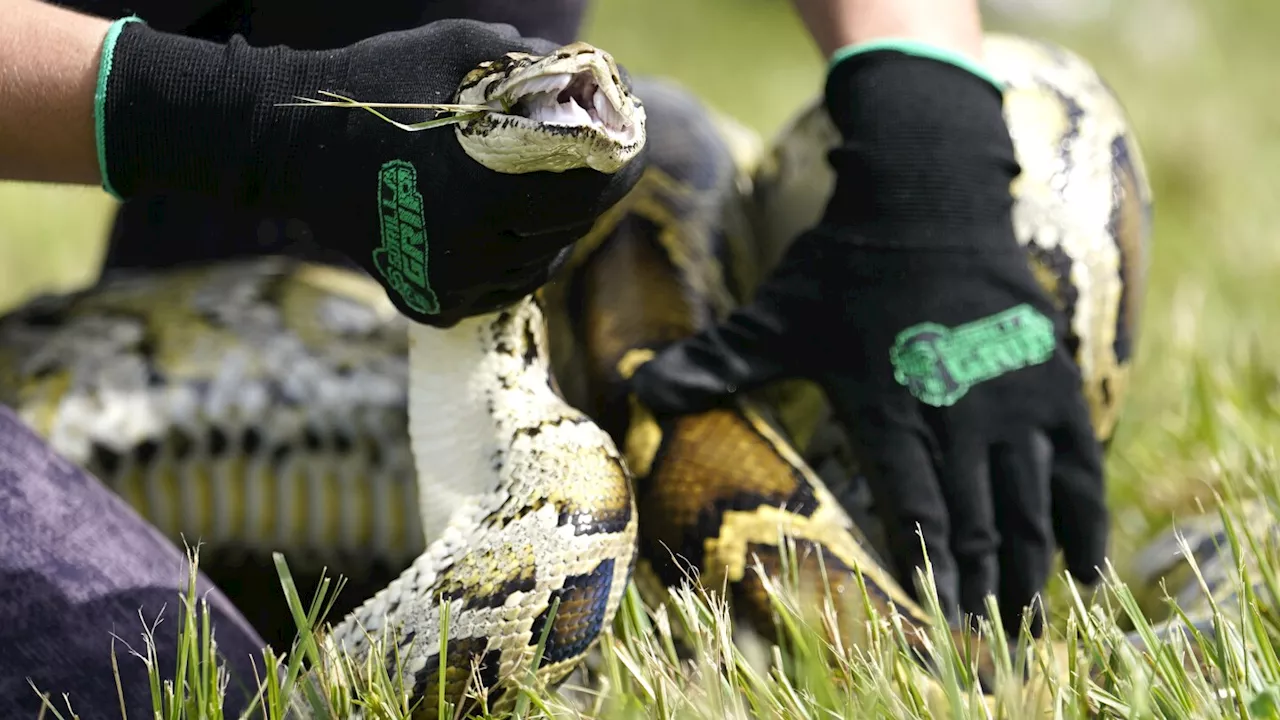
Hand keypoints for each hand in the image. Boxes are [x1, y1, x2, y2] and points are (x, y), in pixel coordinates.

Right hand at [94, 18, 645, 324]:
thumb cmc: (376, 85)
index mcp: (487, 188)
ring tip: (547, 192)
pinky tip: (510, 228)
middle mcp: (473, 249)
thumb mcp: (459, 50)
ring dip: (555, 228)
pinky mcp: (430, 302)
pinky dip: (516, 260)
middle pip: (571, 227)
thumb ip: (531, 64)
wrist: (286, 144)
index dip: (621, 164)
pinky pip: (501, 288)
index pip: (590, 189)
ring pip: (539, 262)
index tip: (630, 144)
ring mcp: (450, 283)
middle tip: (595, 164)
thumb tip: (591, 76)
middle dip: (591, 192)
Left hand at [628, 48, 1105, 634]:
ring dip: (1033, 566)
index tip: (943, 621)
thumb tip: (638, 389)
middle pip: (980, 519)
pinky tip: (1089, 566)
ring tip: (1032, 620)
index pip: (917, 506)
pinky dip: (1085, 518)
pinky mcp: (1051, 378)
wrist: (926, 194)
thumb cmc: (844, 263)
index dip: (932, 567)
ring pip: (1031, 503)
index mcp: (891, 407)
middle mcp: (959, 411)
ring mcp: (1013, 396)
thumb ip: (716, 361)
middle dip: (987, 586)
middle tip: (992, 643)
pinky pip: (1079, 463)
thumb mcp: (775, 315)